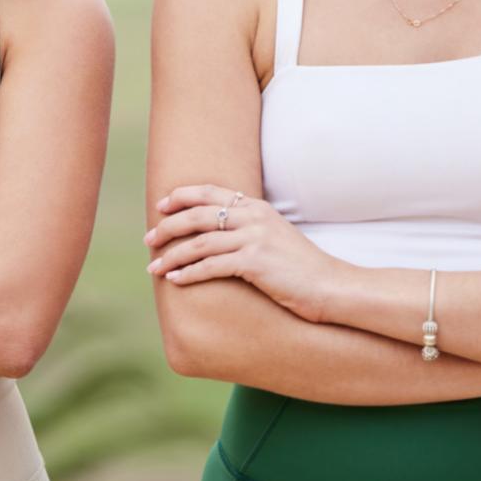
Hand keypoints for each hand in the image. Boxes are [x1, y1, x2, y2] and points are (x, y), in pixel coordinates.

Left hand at [145, 184, 345, 322]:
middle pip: (197, 215)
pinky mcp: (254, 262)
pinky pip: (210, 266)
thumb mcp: (276, 238)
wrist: (332, 287)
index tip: (161, 206)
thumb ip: (251, 230)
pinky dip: (188, 273)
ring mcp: (254, 238)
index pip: (210, 193)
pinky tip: (174, 280)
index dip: (181, 197)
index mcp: (257, 208)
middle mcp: (254, 217)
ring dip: (171, 255)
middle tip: (148, 239)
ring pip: (199, 243)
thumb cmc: (303, 269)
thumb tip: (220, 237)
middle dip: (167, 226)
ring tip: (153, 267)